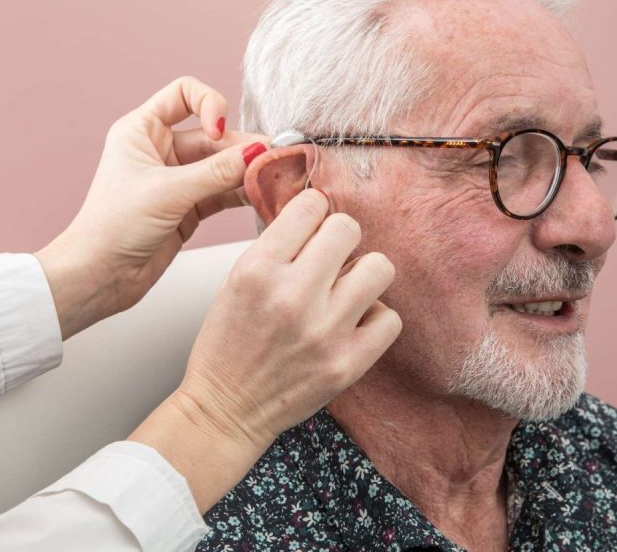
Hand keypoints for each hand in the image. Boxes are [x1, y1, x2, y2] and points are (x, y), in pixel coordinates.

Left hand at [35, 77, 266, 338]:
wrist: (99, 276)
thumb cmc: (113, 227)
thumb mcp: (168, 192)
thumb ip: (216, 172)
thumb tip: (257, 152)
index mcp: (142, 130)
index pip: (184, 93)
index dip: (209, 104)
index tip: (219, 129)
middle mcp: (161, 149)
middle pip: (213, 135)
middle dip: (242, 147)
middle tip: (273, 159)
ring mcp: (177, 179)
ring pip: (223, 165)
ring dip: (248, 171)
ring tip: (276, 179)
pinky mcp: (190, 207)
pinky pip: (224, 192)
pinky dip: (243, 193)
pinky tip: (264, 196)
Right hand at [129, 189, 401, 510]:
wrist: (226, 410)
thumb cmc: (228, 344)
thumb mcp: (235, 281)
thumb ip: (277, 247)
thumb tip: (320, 215)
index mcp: (257, 268)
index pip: (311, 205)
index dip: (315, 214)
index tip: (312, 230)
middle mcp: (292, 294)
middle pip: (348, 228)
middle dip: (340, 241)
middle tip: (330, 261)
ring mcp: (323, 330)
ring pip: (379, 267)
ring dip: (363, 275)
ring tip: (345, 291)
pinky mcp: (347, 363)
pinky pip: (389, 317)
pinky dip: (374, 318)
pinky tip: (352, 324)